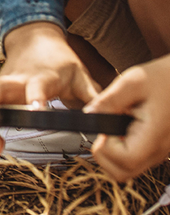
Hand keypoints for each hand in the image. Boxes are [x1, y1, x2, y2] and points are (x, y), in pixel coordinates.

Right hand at [0, 22, 98, 156]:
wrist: (35, 37)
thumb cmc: (59, 59)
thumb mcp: (81, 74)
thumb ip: (94, 97)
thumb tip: (110, 119)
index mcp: (43, 75)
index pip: (36, 86)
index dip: (35, 99)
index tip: (37, 113)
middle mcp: (19, 78)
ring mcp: (6, 81)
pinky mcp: (0, 87)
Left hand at [87, 56, 169, 180]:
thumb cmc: (164, 78)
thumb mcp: (133, 81)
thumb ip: (109, 100)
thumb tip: (88, 114)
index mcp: (155, 135)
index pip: (124, 160)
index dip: (106, 146)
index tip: (102, 126)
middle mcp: (160, 150)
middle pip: (123, 172)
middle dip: (104, 153)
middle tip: (103, 128)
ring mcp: (160, 152)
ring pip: (128, 169)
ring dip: (112, 152)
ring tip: (112, 125)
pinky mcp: (157, 148)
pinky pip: (135, 159)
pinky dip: (122, 149)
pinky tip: (121, 126)